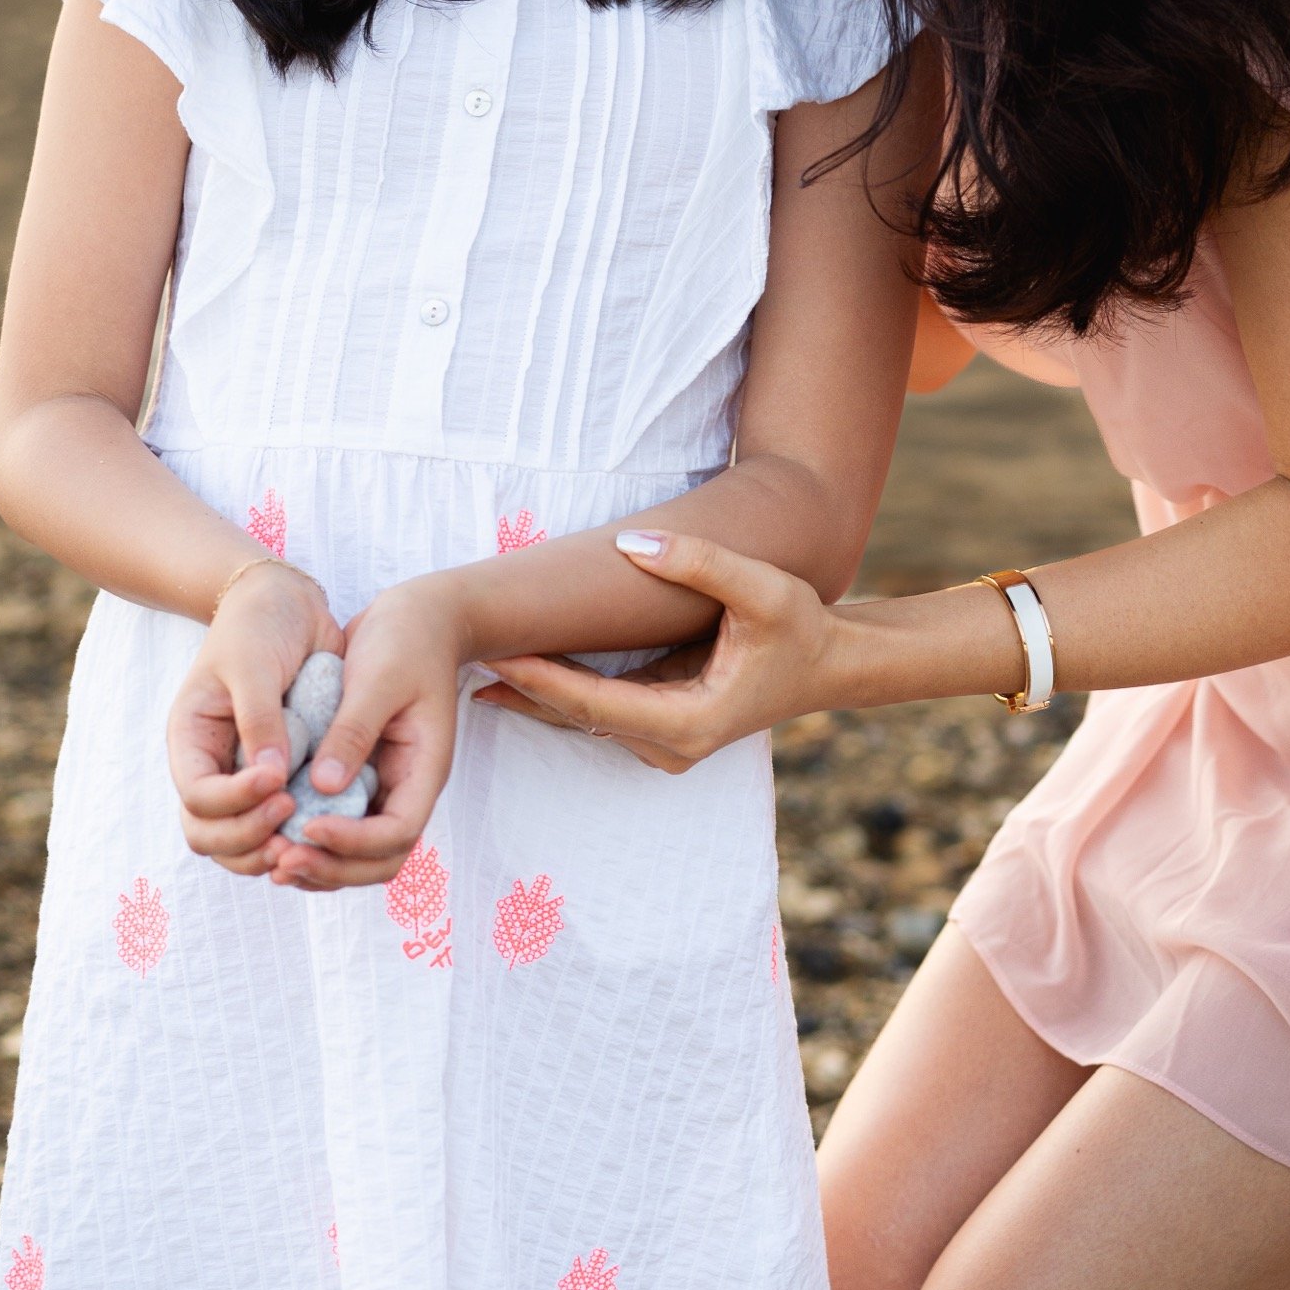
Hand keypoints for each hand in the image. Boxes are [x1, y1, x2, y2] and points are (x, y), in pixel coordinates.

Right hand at [167, 560, 342, 874]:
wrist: (287, 605)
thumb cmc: (260, 626)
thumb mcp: (253, 663)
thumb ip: (259, 719)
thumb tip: (271, 778)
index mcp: (192, 741)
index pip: (199, 797)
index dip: (235, 801)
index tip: (279, 783)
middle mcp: (213, 768)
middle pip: (211, 834)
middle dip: (248, 840)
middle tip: (293, 825)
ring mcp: (244, 777)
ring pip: (241, 842)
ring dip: (270, 850)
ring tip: (309, 839)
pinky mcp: (281, 778)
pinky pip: (278, 824)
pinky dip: (296, 835)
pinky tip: (327, 827)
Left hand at [264, 574, 464, 893]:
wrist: (418, 615)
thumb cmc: (407, 639)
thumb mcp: (379, 678)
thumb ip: (353, 731)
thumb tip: (322, 786)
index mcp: (423, 768)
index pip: (397, 832)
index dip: (353, 842)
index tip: (309, 825)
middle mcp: (405, 786)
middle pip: (378, 860)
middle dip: (331, 868)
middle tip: (281, 861)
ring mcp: (383, 784)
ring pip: (356, 853)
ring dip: (317, 863)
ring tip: (272, 859)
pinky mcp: (359, 773)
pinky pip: (337, 822)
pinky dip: (309, 839)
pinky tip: (272, 831)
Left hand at [475, 534, 853, 770]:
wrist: (833, 665)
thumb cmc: (802, 628)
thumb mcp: (760, 589)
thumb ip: (698, 562)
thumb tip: (632, 541)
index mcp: (687, 723)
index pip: (590, 703)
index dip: (537, 679)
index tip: (491, 653)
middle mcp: (670, 748)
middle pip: (575, 718)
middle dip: (519, 689)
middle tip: (456, 662)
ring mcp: (666, 747)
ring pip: (583, 721)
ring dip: (533, 694)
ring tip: (473, 663)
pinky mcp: (664, 732)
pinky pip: (599, 714)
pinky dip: (560, 693)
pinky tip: (520, 670)